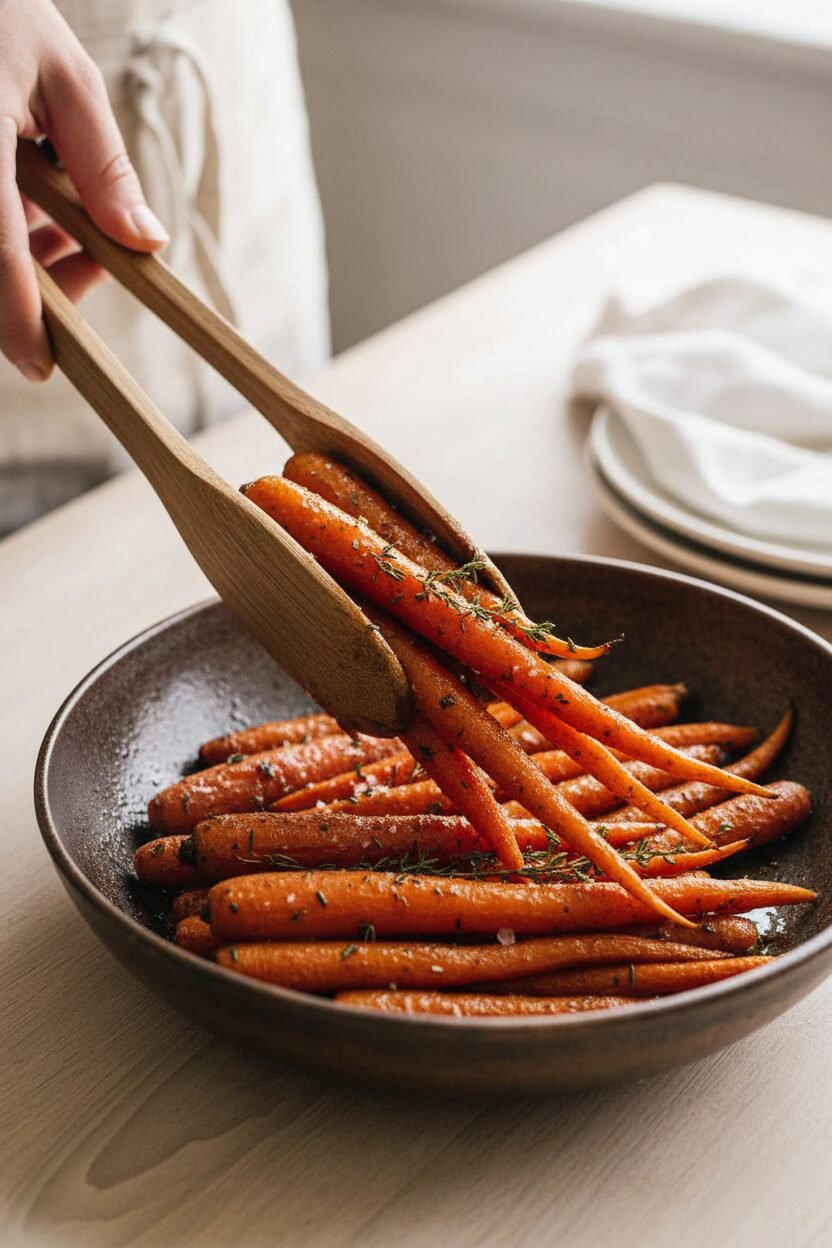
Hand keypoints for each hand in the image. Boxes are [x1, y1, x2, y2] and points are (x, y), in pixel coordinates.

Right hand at [0, 0, 168, 381]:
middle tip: (90, 260)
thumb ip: (104, 168)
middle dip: (35, 285)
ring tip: (60, 214)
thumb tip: (144, 244)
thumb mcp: (66, 77)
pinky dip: (2, 226)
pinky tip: (28, 195)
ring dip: (17, 256)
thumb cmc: (2, 9)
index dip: (19, 323)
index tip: (42, 365)